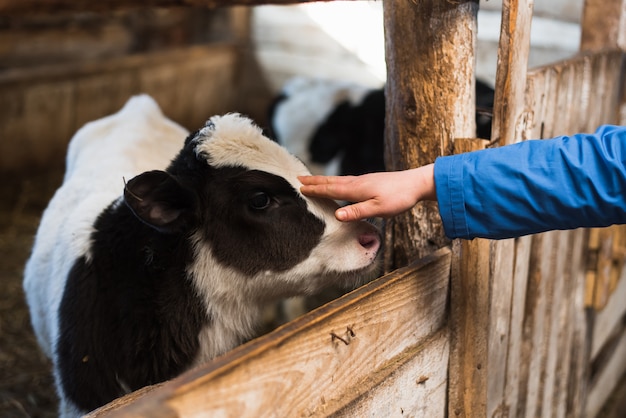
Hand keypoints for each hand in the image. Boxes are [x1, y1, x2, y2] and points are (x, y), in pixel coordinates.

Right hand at [298, 164, 435, 220]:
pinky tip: (337, 184)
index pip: (331, 189)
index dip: (315, 189)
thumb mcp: (379, 209)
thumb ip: (357, 212)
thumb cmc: (399, 198)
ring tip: (312, 180)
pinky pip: (346, 180)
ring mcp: (363, 180)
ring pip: (338, 180)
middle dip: (314, 181)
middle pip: (331, 181)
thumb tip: (337, 215)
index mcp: (357, 189)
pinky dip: (335, 181)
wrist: (416, 183)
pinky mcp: (369, 181)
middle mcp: (357, 182)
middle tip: (298, 179)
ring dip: (323, 180)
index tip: (300, 187)